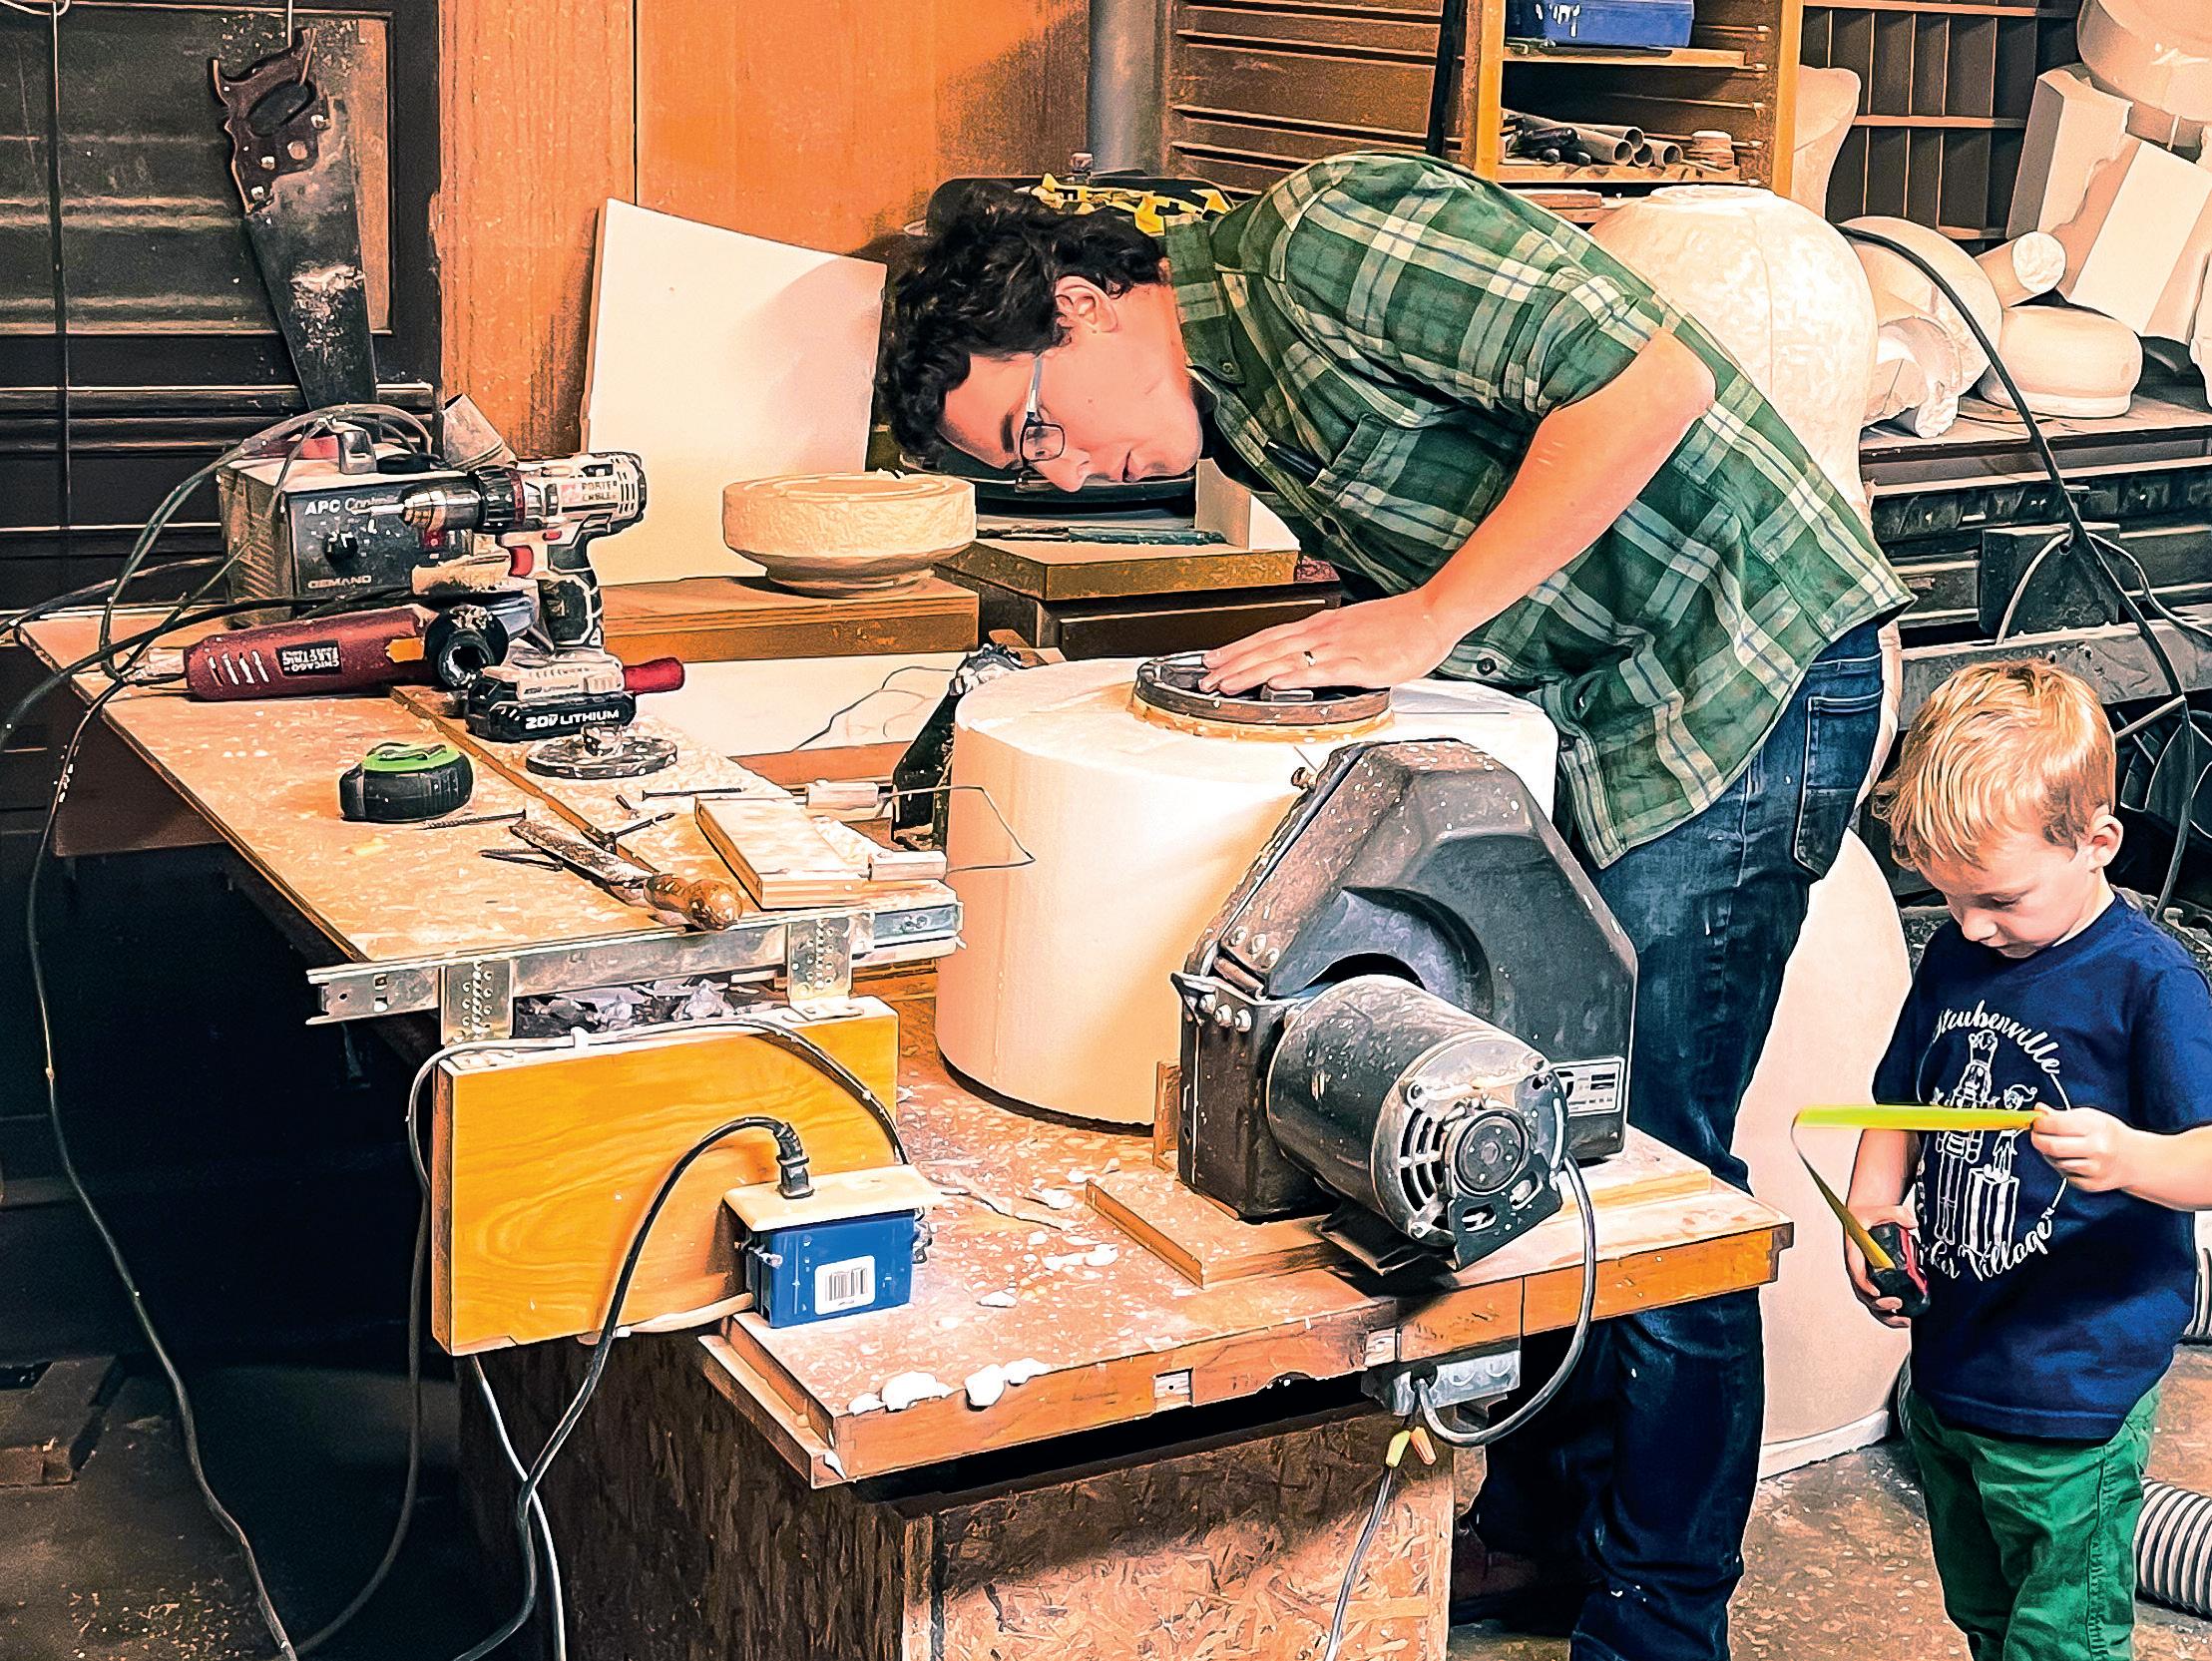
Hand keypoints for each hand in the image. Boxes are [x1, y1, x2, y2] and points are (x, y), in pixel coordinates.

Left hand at [1200, 591, 1455, 694]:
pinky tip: (1275, 683)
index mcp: (1321, 626)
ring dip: (1251, 671)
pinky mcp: (1357, 664)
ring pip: (1285, 659)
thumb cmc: (1400, 624)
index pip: (1270, 636)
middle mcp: (1323, 634)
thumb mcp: (1355, 630)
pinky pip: (1319, 671)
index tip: (1215, 659)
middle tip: (1206, 676)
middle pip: (1268, 648)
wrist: (1432, 614)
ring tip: (1225, 682)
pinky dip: (1294, 677)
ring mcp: (1338, 648)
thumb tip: (1307, 658)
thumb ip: (1329, 644)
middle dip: (1234, 663)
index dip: (1239, 649)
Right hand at [1844, 1202, 1916, 1328]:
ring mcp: (1867, 1277)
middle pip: (1863, 1293)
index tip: (1878, 1292)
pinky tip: (1904, 1317)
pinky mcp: (1876, 1281)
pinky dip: (1889, 1313)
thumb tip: (1912, 1223)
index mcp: (1854, 1254)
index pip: (1856, 1272)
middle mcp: (1858, 1270)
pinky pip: (1879, 1301)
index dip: (1865, 1285)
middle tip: (1897, 1303)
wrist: (1865, 1217)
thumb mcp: (1879, 1210)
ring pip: (1871, 1303)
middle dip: (1879, 1304)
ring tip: (1904, 1320)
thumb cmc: (1867, 1216)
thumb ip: (1896, 1213)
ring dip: (1885, 1315)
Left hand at [2031, 1108, 2143, 1193]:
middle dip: (2037, 1139)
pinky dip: (2061, 1166)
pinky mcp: (2092, 1184)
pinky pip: (2064, 1175)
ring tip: (2059, 1146)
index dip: (2039, 1123)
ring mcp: (2095, 1169)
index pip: (2055, 1125)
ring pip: (2056, 1162)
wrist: (2135, 1159)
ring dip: (2049, 1154)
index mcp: (2096, 1128)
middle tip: (2036, 1134)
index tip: (2035, 1121)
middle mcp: (2097, 1149)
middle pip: (2052, 1146)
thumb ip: (2062, 1115)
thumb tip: (2039, 1110)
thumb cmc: (2110, 1135)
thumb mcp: (2090, 1117)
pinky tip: (2071, 1159)